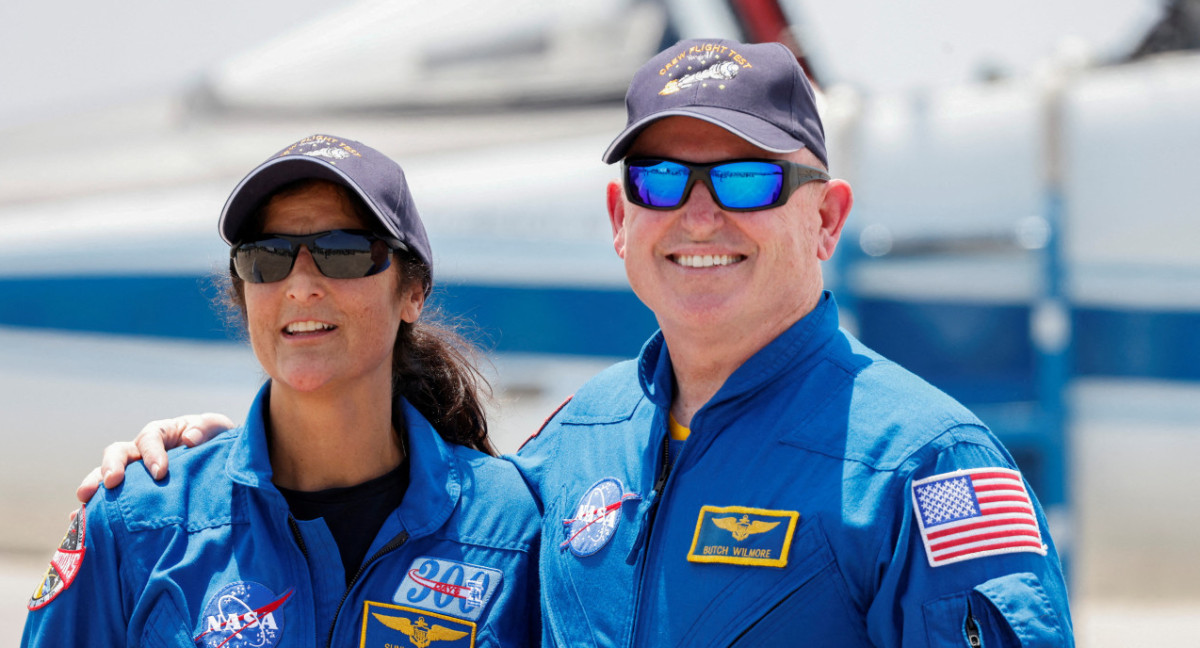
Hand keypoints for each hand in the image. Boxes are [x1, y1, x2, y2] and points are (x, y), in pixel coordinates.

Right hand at [75, 413, 234, 502]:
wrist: (218, 465)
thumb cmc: (216, 442)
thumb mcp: (217, 429)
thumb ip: (206, 428)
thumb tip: (189, 439)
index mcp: (160, 434)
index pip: (149, 439)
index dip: (152, 454)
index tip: (160, 472)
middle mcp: (140, 452)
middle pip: (118, 453)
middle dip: (112, 466)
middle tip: (112, 482)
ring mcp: (132, 474)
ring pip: (104, 475)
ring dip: (94, 485)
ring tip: (85, 500)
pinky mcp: (130, 495)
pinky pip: (106, 500)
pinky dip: (90, 509)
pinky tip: (77, 522)